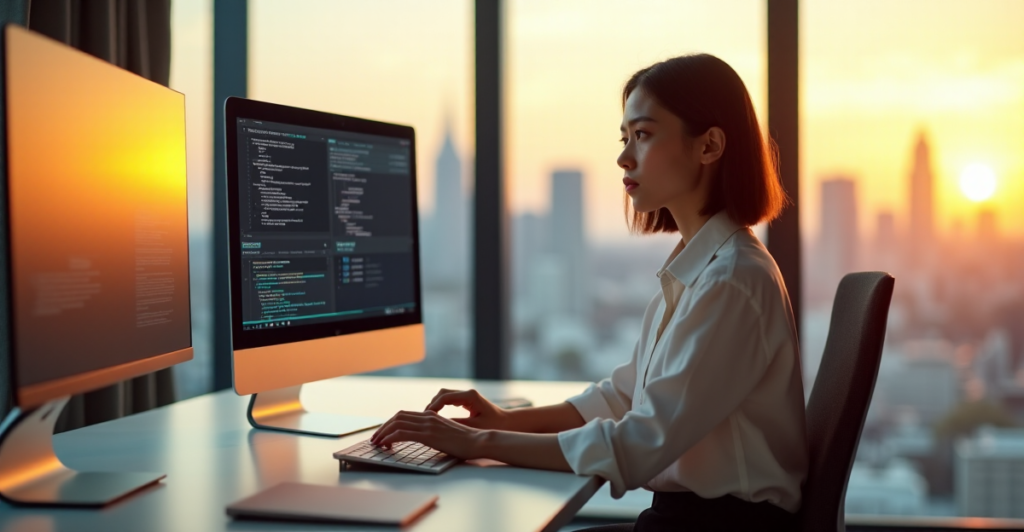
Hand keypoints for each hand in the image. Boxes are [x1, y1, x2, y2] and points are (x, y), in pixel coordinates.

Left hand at [369, 410, 484, 458]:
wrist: (478, 441)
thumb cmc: (466, 441)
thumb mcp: (447, 434)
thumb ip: (435, 433)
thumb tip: (424, 439)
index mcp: (432, 416)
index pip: (404, 415)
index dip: (390, 423)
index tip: (383, 433)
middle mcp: (428, 417)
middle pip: (397, 417)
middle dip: (383, 427)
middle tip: (375, 439)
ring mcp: (428, 425)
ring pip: (397, 424)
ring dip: (383, 433)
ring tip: (377, 443)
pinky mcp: (428, 435)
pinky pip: (402, 434)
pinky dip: (390, 438)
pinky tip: (386, 445)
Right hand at [424, 388, 510, 430]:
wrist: (508, 423)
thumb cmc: (494, 426)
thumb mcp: (475, 427)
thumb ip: (457, 424)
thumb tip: (438, 425)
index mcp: (470, 396)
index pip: (445, 397)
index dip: (433, 406)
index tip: (425, 417)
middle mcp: (468, 392)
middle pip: (443, 393)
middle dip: (432, 404)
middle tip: (423, 417)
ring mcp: (467, 395)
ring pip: (445, 395)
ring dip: (435, 405)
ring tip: (427, 418)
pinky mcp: (467, 400)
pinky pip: (449, 400)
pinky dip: (441, 406)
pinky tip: (436, 417)